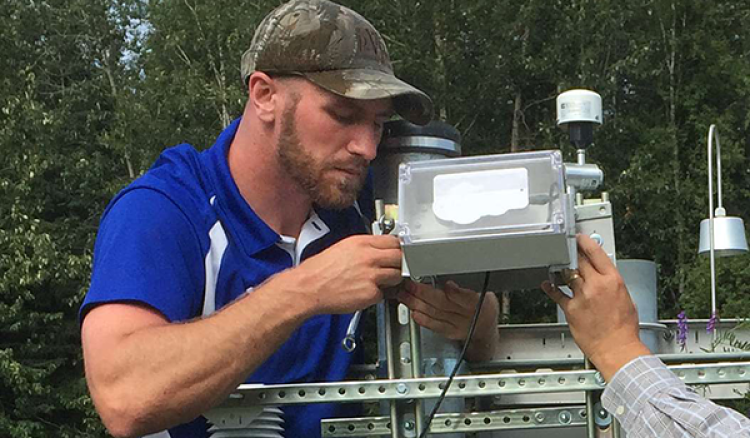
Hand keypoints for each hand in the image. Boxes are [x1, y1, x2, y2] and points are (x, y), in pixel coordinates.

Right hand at [277, 234, 402, 314]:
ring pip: (397, 275)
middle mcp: (368, 257)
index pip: (393, 241)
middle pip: (399, 257)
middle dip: (399, 263)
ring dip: (391, 280)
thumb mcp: (343, 248)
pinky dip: (377, 295)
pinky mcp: (370, 293)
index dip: (397, 248)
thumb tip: (379, 249)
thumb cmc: (321, 270)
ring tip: (378, 282)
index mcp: (361, 243)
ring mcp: (371, 275)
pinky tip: (364, 292)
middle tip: (393, 267)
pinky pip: (383, 293)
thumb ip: (364, 247)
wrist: (308, 287)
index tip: (397, 252)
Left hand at [397, 280, 498, 360]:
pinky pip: (435, 326)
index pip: (467, 297)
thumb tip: (452, 270)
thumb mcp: (485, 291)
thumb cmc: (483, 305)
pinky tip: (413, 313)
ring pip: (436, 314)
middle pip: (444, 304)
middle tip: (410, 285)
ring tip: (405, 295)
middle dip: (424, 293)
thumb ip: (468, 284)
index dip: (455, 292)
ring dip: (417, 304)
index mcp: (480, 302)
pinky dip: (423, 319)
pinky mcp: (450, 333)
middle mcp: (468, 316)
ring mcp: (458, 326)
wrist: (485, 328)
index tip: (445, 284)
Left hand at [541, 234, 650, 380]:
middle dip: (573, 254)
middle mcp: (596, 285)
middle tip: (568, 249)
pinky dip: (551, 287)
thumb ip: (612, 283)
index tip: (579, 238)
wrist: (617, 349)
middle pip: (579, 261)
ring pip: (567, 274)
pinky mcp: (570, 308)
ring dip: (563, 269)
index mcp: (613, 280)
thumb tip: (604, 275)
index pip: (596, 253)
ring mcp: (582, 296)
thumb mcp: (626, 298)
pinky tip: (548, 284)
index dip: (585, 242)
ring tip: (560, 266)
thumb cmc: (624, 328)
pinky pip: (556, 293)